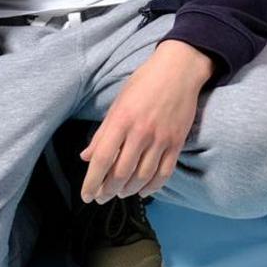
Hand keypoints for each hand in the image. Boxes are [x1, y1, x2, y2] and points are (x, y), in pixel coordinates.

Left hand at [82, 39, 209, 202]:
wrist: (180, 69)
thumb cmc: (145, 82)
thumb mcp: (118, 102)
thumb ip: (102, 132)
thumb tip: (86, 156)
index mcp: (122, 120)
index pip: (102, 159)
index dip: (92, 182)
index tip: (87, 195)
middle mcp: (141, 132)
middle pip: (121, 173)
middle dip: (108, 191)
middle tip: (102, 197)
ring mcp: (161, 139)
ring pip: (142, 177)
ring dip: (128, 191)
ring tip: (120, 193)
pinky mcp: (177, 142)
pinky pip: (164, 173)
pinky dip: (152, 187)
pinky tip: (143, 190)